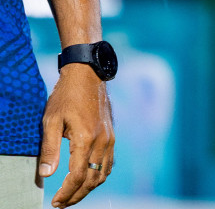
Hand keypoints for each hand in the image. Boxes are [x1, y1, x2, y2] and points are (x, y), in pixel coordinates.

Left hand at [39, 65, 112, 206]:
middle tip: (61, 204)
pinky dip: (99, 176)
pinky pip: (109, 163)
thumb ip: (49, 149)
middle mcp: (101, 141)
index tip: (55, 202)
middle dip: (77, 195)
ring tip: (72, 195)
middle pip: (92, 179)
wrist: (88, 76)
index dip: (66, 193)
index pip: (77, 176)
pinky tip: (87, 178)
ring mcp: (109, 139)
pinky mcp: (111, 136)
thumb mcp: (51, 121)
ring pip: (103, 173)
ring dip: (88, 188)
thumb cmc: (66, 97)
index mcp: (85, 139)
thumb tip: (46, 174)